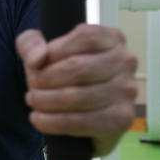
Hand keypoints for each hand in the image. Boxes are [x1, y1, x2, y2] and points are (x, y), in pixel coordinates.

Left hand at [16, 24, 137, 157]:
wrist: (73, 107)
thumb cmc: (60, 70)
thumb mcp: (40, 48)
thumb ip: (31, 44)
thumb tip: (38, 59)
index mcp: (112, 38)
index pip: (84, 37)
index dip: (54, 51)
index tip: (36, 64)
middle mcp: (125, 62)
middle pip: (78, 67)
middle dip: (46, 80)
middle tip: (32, 88)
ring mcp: (127, 91)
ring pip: (77, 96)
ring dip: (46, 101)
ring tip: (33, 101)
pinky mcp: (121, 119)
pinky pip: (81, 122)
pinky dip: (53, 122)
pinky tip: (39, 119)